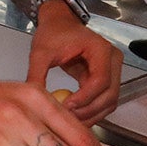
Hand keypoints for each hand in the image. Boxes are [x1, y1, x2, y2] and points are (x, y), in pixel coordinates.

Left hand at [25, 1, 121, 122]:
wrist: (60, 24)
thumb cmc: (54, 32)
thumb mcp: (41, 52)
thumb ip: (36, 74)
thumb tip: (34, 98)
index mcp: (100, 49)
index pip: (100, 80)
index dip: (85, 97)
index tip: (67, 106)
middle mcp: (112, 59)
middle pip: (110, 94)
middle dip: (89, 110)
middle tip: (68, 119)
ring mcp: (112, 70)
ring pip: (110, 101)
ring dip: (92, 115)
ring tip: (70, 121)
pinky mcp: (106, 78)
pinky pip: (104, 100)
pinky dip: (92, 111)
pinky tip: (75, 116)